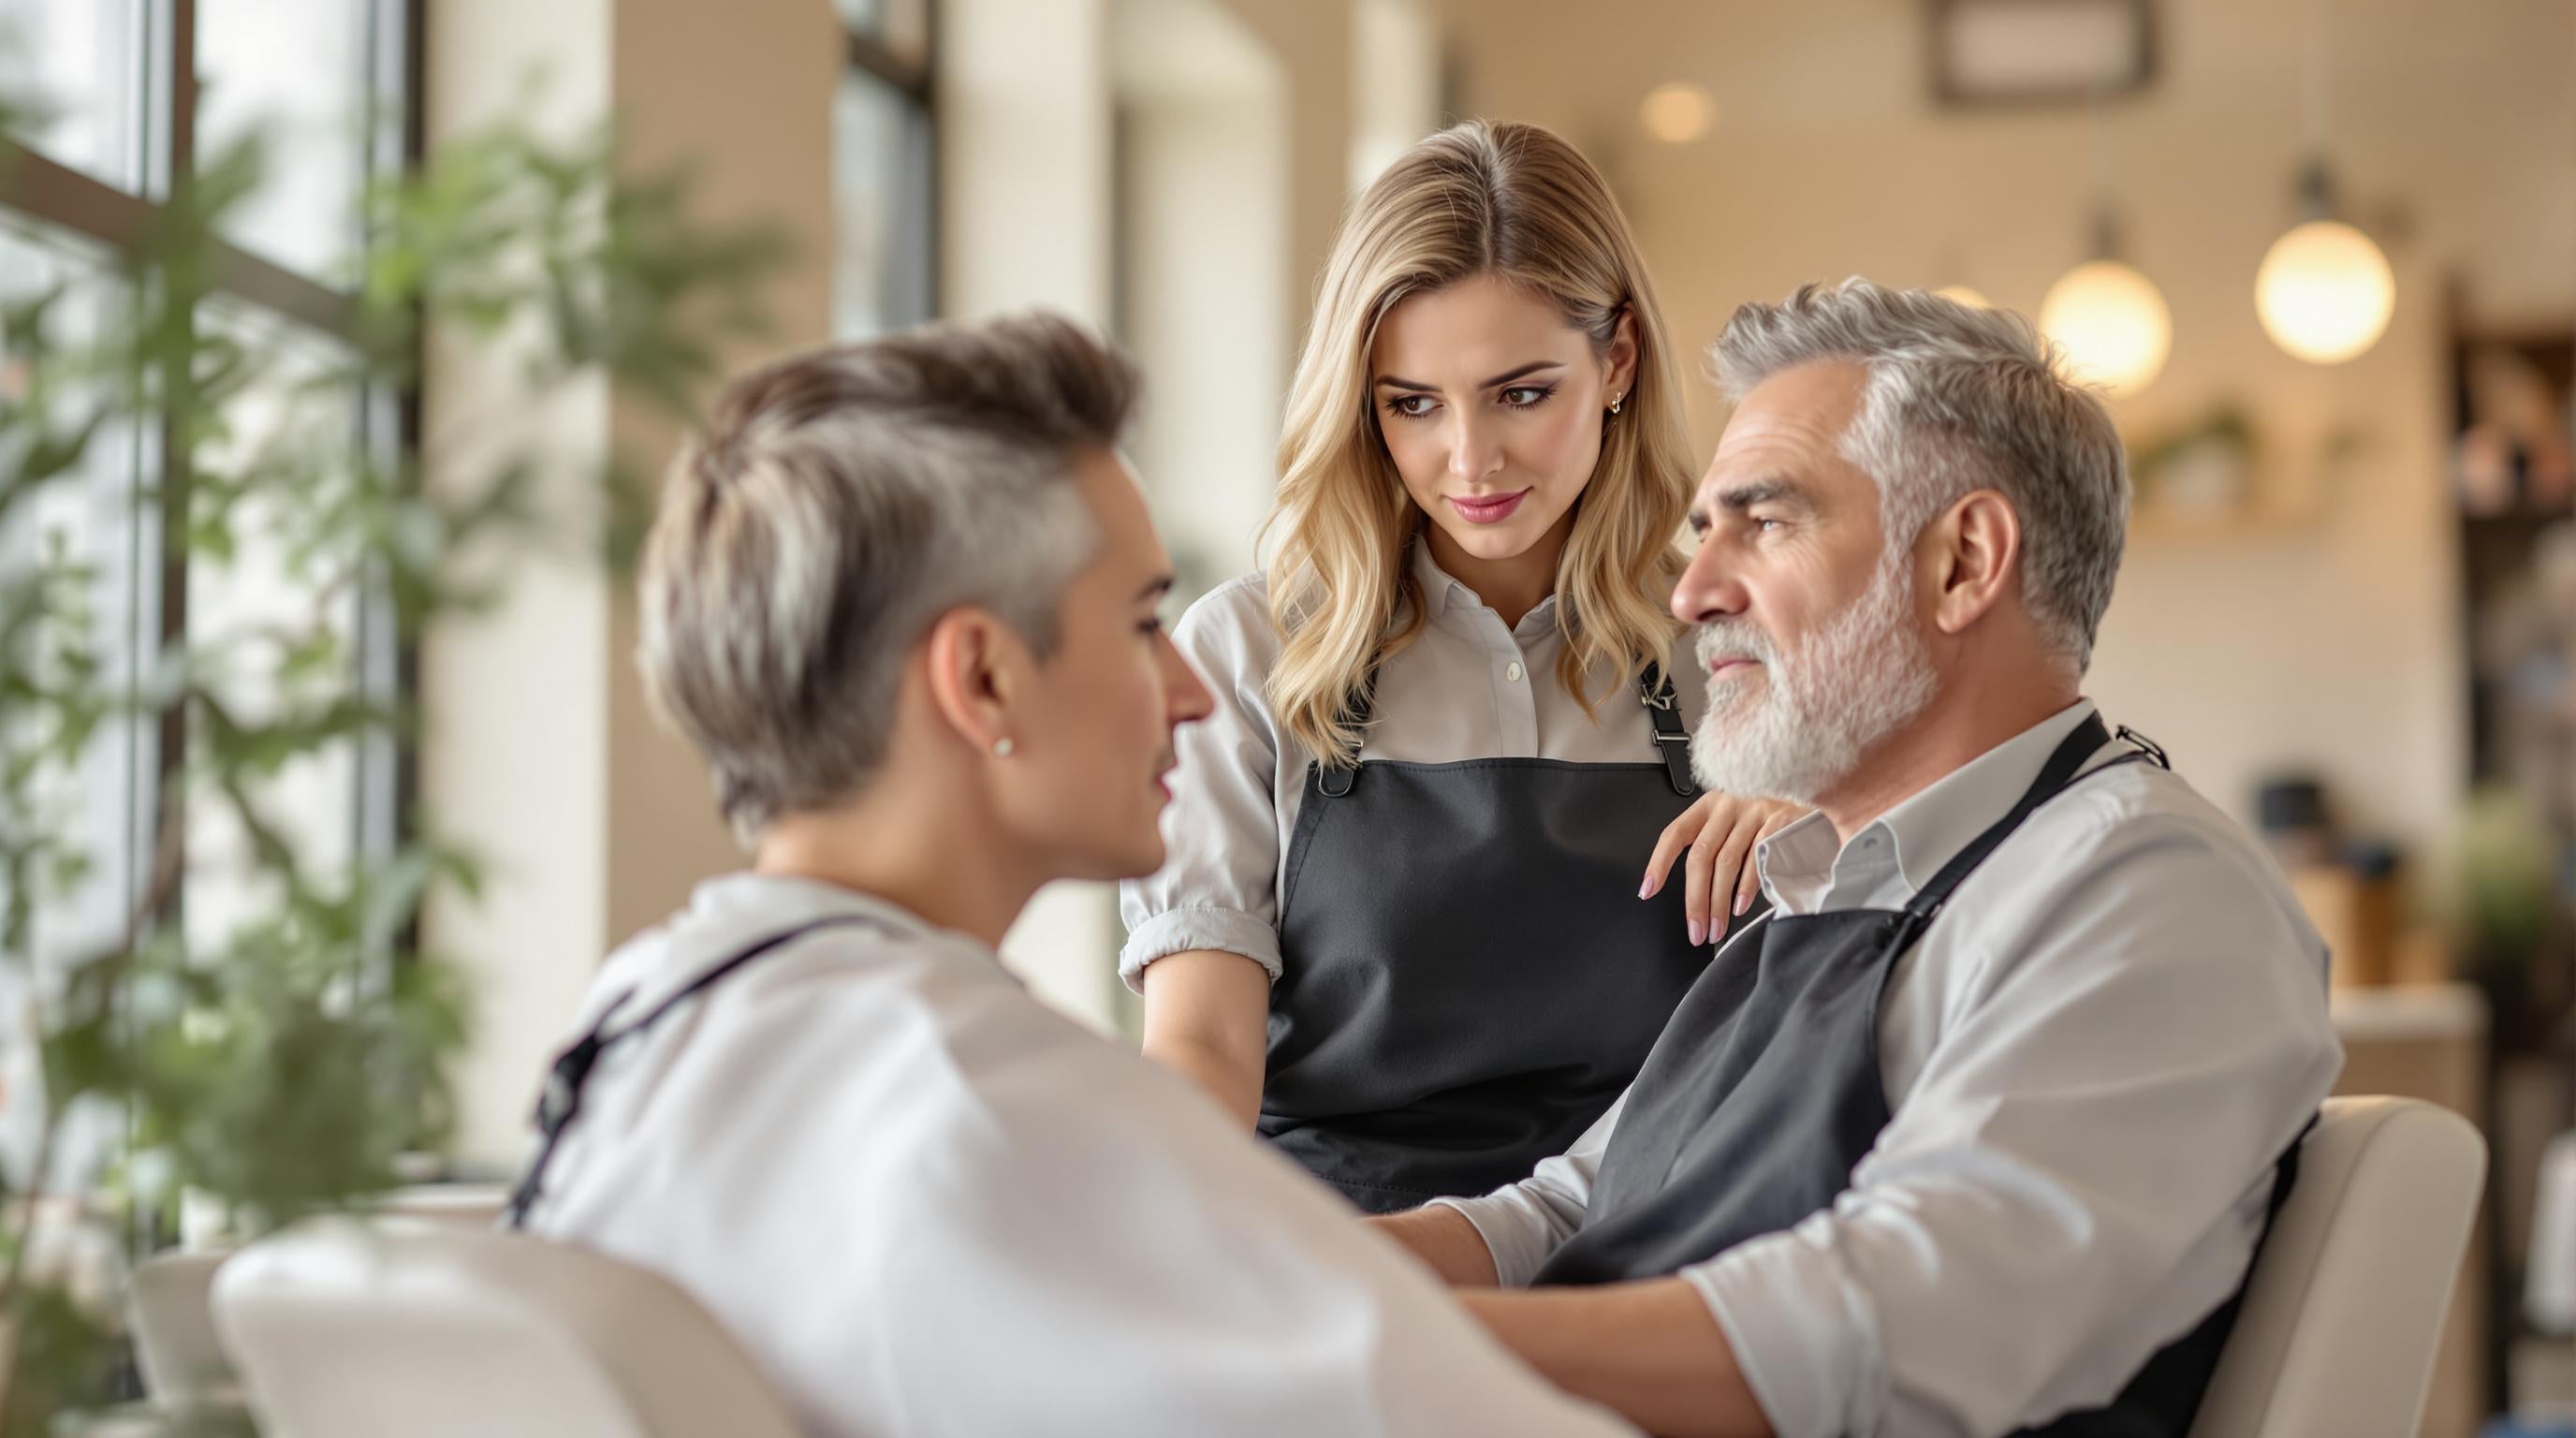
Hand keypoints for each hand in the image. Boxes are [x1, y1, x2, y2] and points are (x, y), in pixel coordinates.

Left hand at [1640, 790, 1806, 945]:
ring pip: (1726, 862)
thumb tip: (1693, 897)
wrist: (1815, 808)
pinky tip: (1739, 907)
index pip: (1674, 834)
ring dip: (1719, 901)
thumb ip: (1712, 849)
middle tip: (1696, 930)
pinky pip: (1757, 859)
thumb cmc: (1767, 825)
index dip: (1658, 863)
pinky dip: (1746, 887)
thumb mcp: (1733, 827)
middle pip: (1701, 856)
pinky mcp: (1779, 821)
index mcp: (1708, 806)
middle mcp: (1728, 804)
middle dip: (1695, 899)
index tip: (1648, 891)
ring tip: (1717, 927)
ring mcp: (1754, 810)